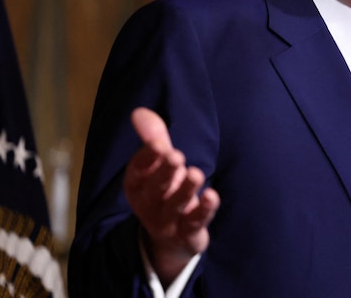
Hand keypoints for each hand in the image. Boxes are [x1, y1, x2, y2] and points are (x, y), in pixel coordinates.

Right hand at [124, 107, 220, 285]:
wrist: (170, 239)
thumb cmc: (165, 191)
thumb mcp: (159, 166)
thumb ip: (154, 139)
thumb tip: (139, 111)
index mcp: (137, 184)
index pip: (138, 169)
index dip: (147, 157)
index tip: (159, 144)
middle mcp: (148, 203)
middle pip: (155, 188)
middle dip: (164, 172)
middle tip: (176, 155)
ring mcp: (166, 221)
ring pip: (175, 206)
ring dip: (185, 190)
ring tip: (196, 173)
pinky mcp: (187, 233)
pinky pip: (194, 222)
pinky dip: (204, 210)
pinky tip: (213, 196)